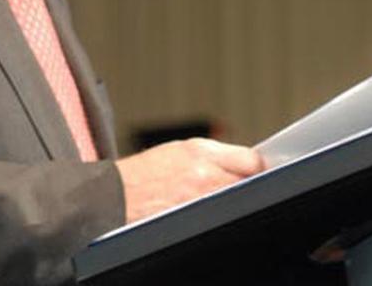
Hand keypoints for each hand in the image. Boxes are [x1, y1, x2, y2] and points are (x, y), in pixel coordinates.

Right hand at [115, 139, 264, 223]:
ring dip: (233, 198)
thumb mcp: (176, 151)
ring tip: (217, 199)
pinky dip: (219, 214)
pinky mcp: (197, 221)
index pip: (251, 160)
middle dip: (248, 183)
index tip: (257, 170)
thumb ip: (211, 154)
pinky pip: (220, 216)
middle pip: (249, 182)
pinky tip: (207, 212)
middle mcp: (205, 176)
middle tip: (238, 186)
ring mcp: (202, 201)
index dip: (257, 166)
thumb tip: (241, 163)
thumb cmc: (141, 174)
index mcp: (200, 152)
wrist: (115, 196)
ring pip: (237, 200)